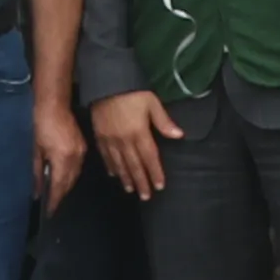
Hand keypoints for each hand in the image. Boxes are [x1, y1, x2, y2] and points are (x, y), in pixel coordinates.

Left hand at [32, 97, 89, 212]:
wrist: (54, 105)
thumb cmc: (40, 125)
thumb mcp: (35, 151)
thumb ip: (37, 173)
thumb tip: (37, 192)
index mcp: (62, 159)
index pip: (59, 186)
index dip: (54, 200)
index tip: (50, 212)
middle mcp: (75, 158)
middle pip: (69, 184)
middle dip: (61, 195)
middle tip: (53, 205)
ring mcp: (81, 152)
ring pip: (75, 176)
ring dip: (66, 186)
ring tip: (57, 194)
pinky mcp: (83, 147)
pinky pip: (78, 167)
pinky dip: (71, 175)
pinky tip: (64, 177)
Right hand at [91, 87, 174, 202]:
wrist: (105, 82)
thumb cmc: (132, 92)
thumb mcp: (152, 103)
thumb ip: (164, 121)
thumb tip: (180, 135)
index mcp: (140, 133)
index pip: (150, 158)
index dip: (155, 173)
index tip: (159, 186)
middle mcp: (125, 141)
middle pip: (134, 165)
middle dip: (141, 182)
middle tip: (145, 197)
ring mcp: (110, 140)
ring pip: (119, 164)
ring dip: (126, 178)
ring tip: (130, 190)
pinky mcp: (99, 136)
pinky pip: (105, 156)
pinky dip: (111, 167)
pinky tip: (114, 174)